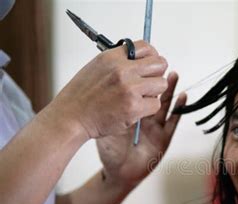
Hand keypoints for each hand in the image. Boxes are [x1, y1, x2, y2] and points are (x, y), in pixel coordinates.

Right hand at [49, 40, 167, 139]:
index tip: (149, 65)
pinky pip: (156, 104)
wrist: (71, 116)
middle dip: (157, 74)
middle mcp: (122, 70)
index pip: (146, 47)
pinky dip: (148, 108)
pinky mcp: (134, 107)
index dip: (152, 56)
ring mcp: (129, 88)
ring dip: (154, 92)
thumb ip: (119, 62)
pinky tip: (135, 109)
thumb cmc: (82, 95)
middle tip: (149, 83)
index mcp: (112, 57)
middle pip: (160, 64)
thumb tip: (141, 61)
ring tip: (140, 97)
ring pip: (161, 84)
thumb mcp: (97, 67)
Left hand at [96, 72, 185, 187]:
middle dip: (157, 77)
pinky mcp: (163, 139)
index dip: (141, 73)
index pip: (138, 85)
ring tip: (173, 74)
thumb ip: (109, 100)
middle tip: (157, 65)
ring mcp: (154, 126)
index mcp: (130, 107)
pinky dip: (179, 109)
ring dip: (171, 87)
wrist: (112, 169)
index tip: (139, 61)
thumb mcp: (103, 118)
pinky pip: (173, 121)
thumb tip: (109, 75)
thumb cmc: (106, 145)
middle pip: (155, 90)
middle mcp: (144, 114)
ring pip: (166, 102)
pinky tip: (183, 96)